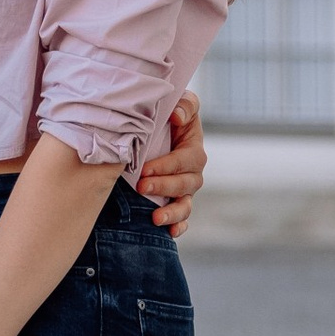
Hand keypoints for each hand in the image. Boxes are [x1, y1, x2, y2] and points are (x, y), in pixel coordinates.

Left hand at [136, 90, 205, 238]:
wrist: (157, 128)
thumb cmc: (168, 114)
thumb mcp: (180, 102)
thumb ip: (185, 105)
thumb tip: (177, 116)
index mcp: (193, 148)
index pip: (185, 160)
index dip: (167, 166)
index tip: (145, 169)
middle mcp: (192, 171)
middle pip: (185, 184)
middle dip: (164, 187)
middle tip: (141, 186)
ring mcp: (185, 189)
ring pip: (185, 204)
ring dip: (172, 212)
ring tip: (156, 218)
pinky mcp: (176, 200)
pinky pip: (183, 218)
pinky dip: (178, 226)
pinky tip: (169, 232)